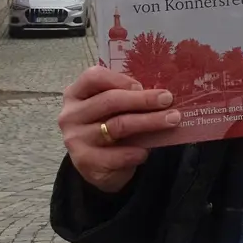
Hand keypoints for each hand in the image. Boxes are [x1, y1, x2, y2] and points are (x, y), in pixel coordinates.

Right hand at [59, 66, 182, 193]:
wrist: (97, 165)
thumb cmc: (108, 125)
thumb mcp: (113, 108)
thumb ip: (127, 96)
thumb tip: (161, 92)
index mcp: (76, 93)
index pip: (94, 77)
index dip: (120, 79)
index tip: (142, 85)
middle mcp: (71, 114)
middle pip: (110, 101)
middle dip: (143, 100)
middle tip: (168, 99)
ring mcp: (75, 139)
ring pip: (117, 126)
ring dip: (149, 122)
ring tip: (171, 120)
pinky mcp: (85, 161)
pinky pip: (117, 155)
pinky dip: (137, 152)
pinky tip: (148, 150)